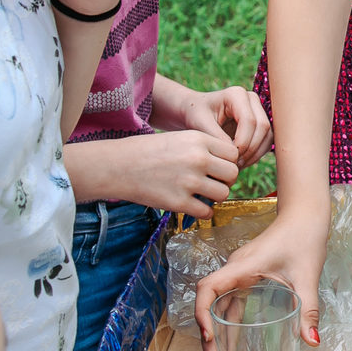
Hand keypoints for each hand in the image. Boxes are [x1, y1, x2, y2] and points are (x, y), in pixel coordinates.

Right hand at [121, 128, 241, 215]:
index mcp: (199, 139)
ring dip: (215, 196)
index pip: (233, 154)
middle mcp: (198, 159)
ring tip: (201, 193)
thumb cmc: (149, 152)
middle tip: (212, 183)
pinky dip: (203, 211)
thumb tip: (228, 166)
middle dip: (225, 180)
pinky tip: (192, 205)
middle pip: (232, 174)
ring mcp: (189, 181)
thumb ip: (205, 149)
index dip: (227, 162)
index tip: (217, 168)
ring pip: (223, 193)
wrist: (118, 166)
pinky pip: (207, 211)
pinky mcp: (179, 202)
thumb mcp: (180, 139)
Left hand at [181, 83, 272, 166]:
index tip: (229, 157)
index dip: (242, 141)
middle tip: (234, 164)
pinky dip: (257, 155)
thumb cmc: (195, 115)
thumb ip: (216, 136)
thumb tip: (234, 153)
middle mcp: (251, 99)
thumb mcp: (200, 124)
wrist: (195, 112)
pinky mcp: (261, 123)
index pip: (249, 120)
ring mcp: (258, 110)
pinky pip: (267, 141)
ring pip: (268, 135)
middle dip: (250, 149)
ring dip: (255, 154)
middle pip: (263, 127)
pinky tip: (241, 162)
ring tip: (237, 165)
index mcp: (236, 95)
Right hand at [196, 195, 329, 350]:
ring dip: (216, 330)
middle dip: (208, 334)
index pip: (208, 288)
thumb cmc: (304, 239)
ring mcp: (239, 272)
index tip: (209, 337)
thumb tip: (311, 341)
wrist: (305, 215)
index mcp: (242, 267)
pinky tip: (231, 340)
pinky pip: (230, 300)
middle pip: (210, 302)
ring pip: (218, 304)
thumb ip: (308, 311)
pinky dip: (228, 321)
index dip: (203, 313)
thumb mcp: (307, 278)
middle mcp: (235, 269)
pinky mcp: (246, 274)